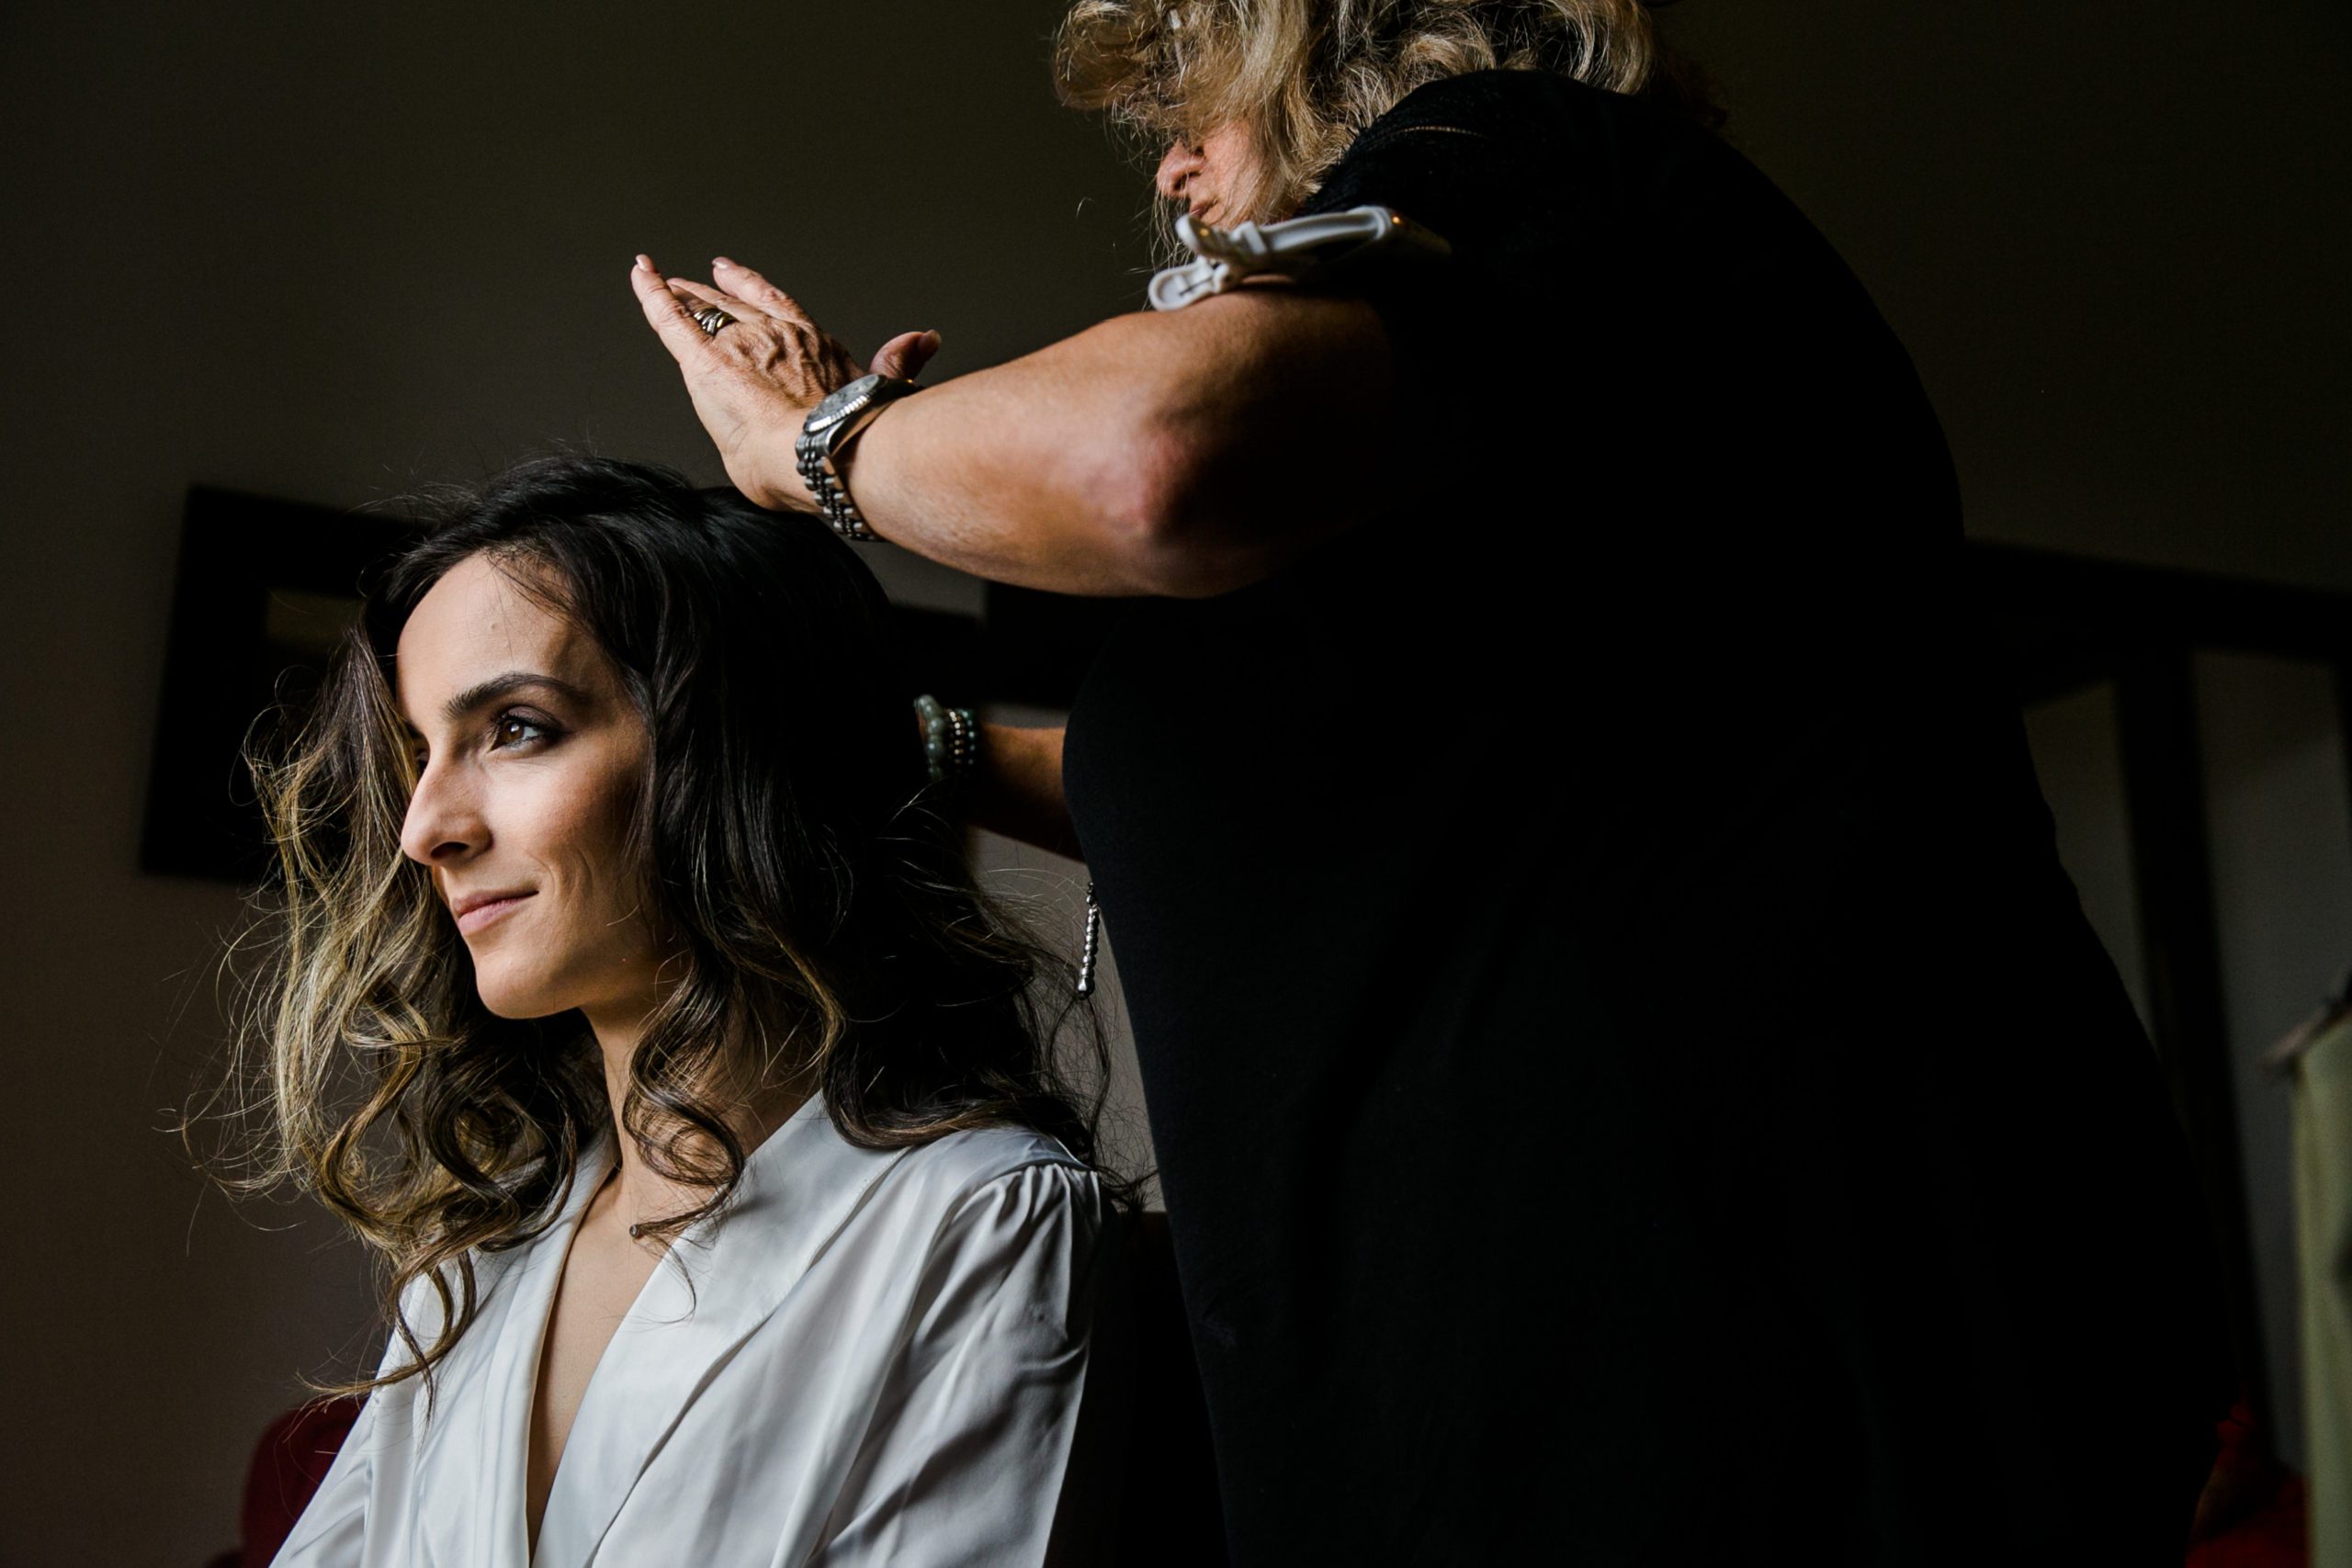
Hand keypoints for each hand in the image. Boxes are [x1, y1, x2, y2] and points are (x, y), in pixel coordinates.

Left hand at [630, 254, 940, 510]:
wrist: (826, 457)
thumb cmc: (856, 442)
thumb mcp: (882, 394)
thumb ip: (896, 365)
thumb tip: (927, 339)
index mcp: (814, 346)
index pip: (777, 308)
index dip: (753, 289)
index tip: (733, 273)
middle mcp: (777, 336)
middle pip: (735, 309)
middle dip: (712, 294)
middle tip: (693, 281)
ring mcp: (741, 346)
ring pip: (704, 315)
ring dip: (682, 297)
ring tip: (662, 283)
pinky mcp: (706, 364)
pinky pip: (672, 319)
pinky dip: (652, 292)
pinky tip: (641, 273)